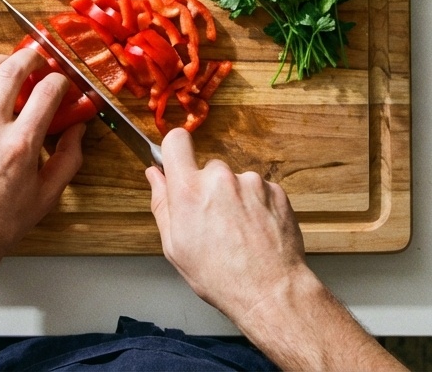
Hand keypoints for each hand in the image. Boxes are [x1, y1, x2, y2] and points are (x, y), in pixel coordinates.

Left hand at [0, 48, 85, 267]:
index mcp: (19, 145)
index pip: (46, 91)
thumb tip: (78, 129)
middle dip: (30, 56)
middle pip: (11, 70)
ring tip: (11, 63)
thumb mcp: (47, 195)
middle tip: (39, 58)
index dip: (60, 80)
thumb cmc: (1, 222)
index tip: (63, 83)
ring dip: (0, 61)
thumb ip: (69, 158)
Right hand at [145, 128, 309, 325]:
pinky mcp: (275, 190)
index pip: (176, 141)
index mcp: (189, 191)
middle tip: (213, 222)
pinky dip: (256, 206)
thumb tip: (156, 176)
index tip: (177, 163)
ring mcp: (251, 182)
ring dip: (235, 199)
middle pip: (208, 169)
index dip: (174, 150)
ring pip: (235, 182)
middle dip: (208, 189)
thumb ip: (162, 204)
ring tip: (238, 233)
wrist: (270, 291)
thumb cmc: (220, 276)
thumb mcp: (175, 247)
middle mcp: (221, 178)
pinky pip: (259, 190)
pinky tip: (256, 232)